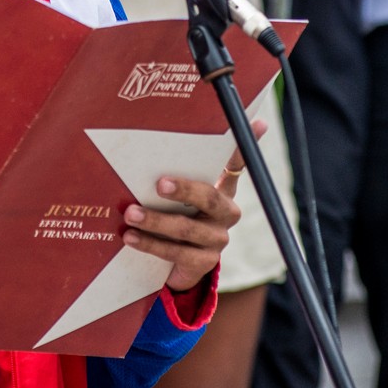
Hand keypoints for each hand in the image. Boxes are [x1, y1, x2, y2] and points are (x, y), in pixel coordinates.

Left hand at [124, 121, 262, 292]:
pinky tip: (130, 237)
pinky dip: (150, 244)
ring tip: (130, 213)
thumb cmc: (176, 216)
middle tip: (159, 184)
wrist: (179, 265)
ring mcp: (217, 239)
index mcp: (222, 189)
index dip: (243, 146)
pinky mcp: (204, 262)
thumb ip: (173, 171)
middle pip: (208, 197)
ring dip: (155, 221)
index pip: (236, 164)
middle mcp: (226, 212)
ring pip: (186, 228)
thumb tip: (147, 144)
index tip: (257, 123)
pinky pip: (176, 252)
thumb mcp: (179, 195)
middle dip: (183, 189)